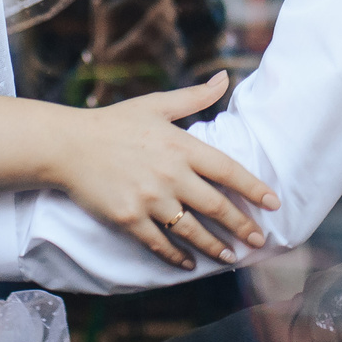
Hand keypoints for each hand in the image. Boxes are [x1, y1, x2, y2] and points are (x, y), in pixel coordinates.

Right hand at [54, 70, 278, 271]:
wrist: (67, 145)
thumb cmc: (115, 122)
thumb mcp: (157, 105)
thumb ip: (195, 96)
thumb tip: (224, 77)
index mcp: (181, 145)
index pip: (228, 170)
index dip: (253, 188)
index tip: (273, 203)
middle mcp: (170, 174)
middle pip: (216, 206)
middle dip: (241, 225)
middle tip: (259, 240)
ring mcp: (149, 199)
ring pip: (191, 230)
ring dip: (214, 246)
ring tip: (230, 256)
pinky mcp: (129, 218)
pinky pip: (159, 243)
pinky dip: (176, 257)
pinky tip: (188, 264)